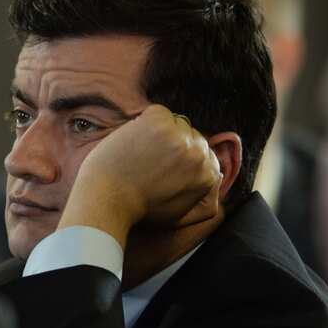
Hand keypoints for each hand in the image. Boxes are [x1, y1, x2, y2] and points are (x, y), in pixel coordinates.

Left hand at [59, 105, 221, 246]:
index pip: (204, 153)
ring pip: (176, 123)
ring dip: (160, 133)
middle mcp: (198, 153)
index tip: (165, 164)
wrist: (108, 200)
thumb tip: (219, 178)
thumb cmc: (139, 210)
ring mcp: (178, 135)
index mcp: (208, 174)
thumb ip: (204, 199)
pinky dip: (146, 122)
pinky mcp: (157, 121)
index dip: (183, 157)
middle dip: (174, 145)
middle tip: (150, 159)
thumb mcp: (180, 214)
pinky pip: (159, 113)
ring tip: (141, 152)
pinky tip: (135, 142)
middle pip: (192, 136)